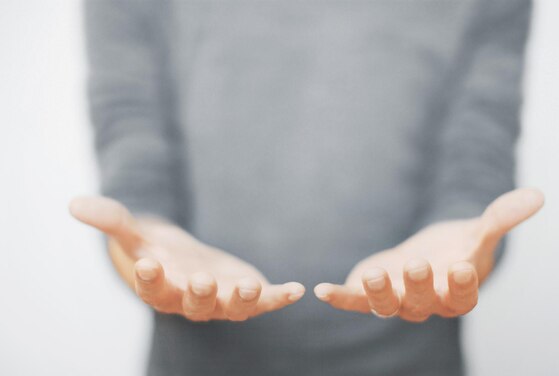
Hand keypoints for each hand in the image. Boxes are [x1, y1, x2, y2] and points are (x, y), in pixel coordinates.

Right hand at [69, 197, 304, 321]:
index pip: (152, 289)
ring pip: (233, 307)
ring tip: (252, 286)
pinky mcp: (249, 294)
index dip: (149, 279)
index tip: (146, 263)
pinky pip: (266, 300)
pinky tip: (299, 289)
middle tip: (201, 281)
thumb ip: (110, 220)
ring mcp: (223, 300)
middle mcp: (192, 301)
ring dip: (244, 300)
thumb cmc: (156, 249)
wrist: (186, 261)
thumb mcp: (135, 233)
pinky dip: (280, 297)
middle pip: (195, 305)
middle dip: (199, 294)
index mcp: (161, 289)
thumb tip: (74, 204)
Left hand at [314, 188, 543, 320]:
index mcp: (457, 293)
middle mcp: (426, 305)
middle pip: (424, 302)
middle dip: (420, 285)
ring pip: (388, 305)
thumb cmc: (457, 247)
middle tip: (419, 266)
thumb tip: (537, 196)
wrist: (428, 255)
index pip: (463, 295)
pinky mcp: (369, 294)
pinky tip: (321, 291)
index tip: (463, 267)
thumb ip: (502, 217)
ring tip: (376, 273)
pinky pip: (354, 300)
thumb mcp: (478, 231)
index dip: (463, 284)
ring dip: (380, 292)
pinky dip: (339, 297)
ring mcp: (396, 302)